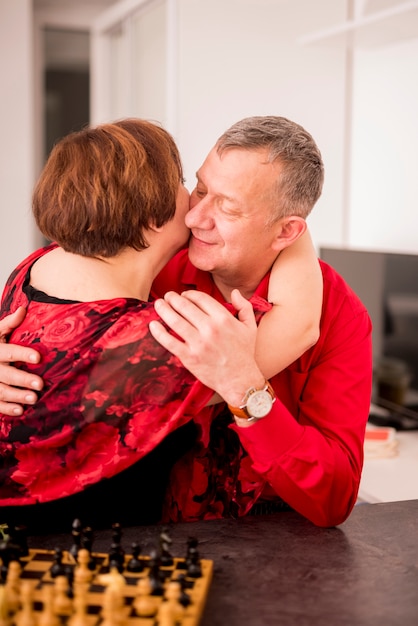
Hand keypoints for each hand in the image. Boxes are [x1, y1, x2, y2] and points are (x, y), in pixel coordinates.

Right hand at [0, 307, 42, 415]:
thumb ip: (9, 323)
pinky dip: (7, 408)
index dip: (22, 354)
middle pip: (6, 374)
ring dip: (17, 396)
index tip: (38, 357)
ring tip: (34, 399)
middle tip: (40, 384)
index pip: (9, 351)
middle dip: (22, 379)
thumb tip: (23, 309)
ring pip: (1, 390)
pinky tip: (21, 411)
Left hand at [149, 289, 264, 405]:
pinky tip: (153, 325)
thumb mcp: (250, 327)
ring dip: (163, 309)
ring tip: (158, 304)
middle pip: (184, 306)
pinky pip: (169, 341)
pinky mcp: (189, 357)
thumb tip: (235, 292)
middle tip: (167, 296)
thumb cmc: (245, 353)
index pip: (200, 298)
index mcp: (224, 319)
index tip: (184, 295)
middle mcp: (210, 329)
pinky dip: (158, 332)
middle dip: (173, 298)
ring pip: (174, 321)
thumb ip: (244, 307)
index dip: (189, 294)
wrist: (240, 380)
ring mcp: (198, 343)